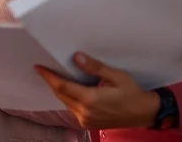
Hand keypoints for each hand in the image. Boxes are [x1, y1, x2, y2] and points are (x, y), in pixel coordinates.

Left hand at [35, 53, 159, 129]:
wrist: (143, 113)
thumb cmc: (132, 93)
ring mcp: (86, 120)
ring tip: (59, 76)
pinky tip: (73, 89)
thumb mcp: (116, 76)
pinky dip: (69, 98)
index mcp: (90, 100)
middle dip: (53, 81)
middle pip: (61, 94)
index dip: (49, 76)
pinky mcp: (88, 124)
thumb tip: (76, 57)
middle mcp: (85, 112)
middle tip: (46, 69)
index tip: (38, 68)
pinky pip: (73, 109)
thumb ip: (95, 67)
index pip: (62, 86)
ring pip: (66, 102)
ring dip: (61, 90)